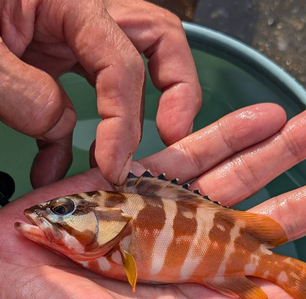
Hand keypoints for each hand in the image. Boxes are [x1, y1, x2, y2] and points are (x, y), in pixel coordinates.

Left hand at [0, 0, 200, 186]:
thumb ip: (21, 92)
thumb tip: (61, 128)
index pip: (120, 64)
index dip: (123, 122)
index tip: (113, 168)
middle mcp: (80, 12)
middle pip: (157, 39)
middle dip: (176, 90)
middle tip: (174, 137)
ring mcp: (67, 36)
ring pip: (130, 65)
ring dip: (138, 111)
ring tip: (136, 151)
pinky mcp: (50, 61)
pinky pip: (83, 97)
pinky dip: (76, 136)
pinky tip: (55, 167)